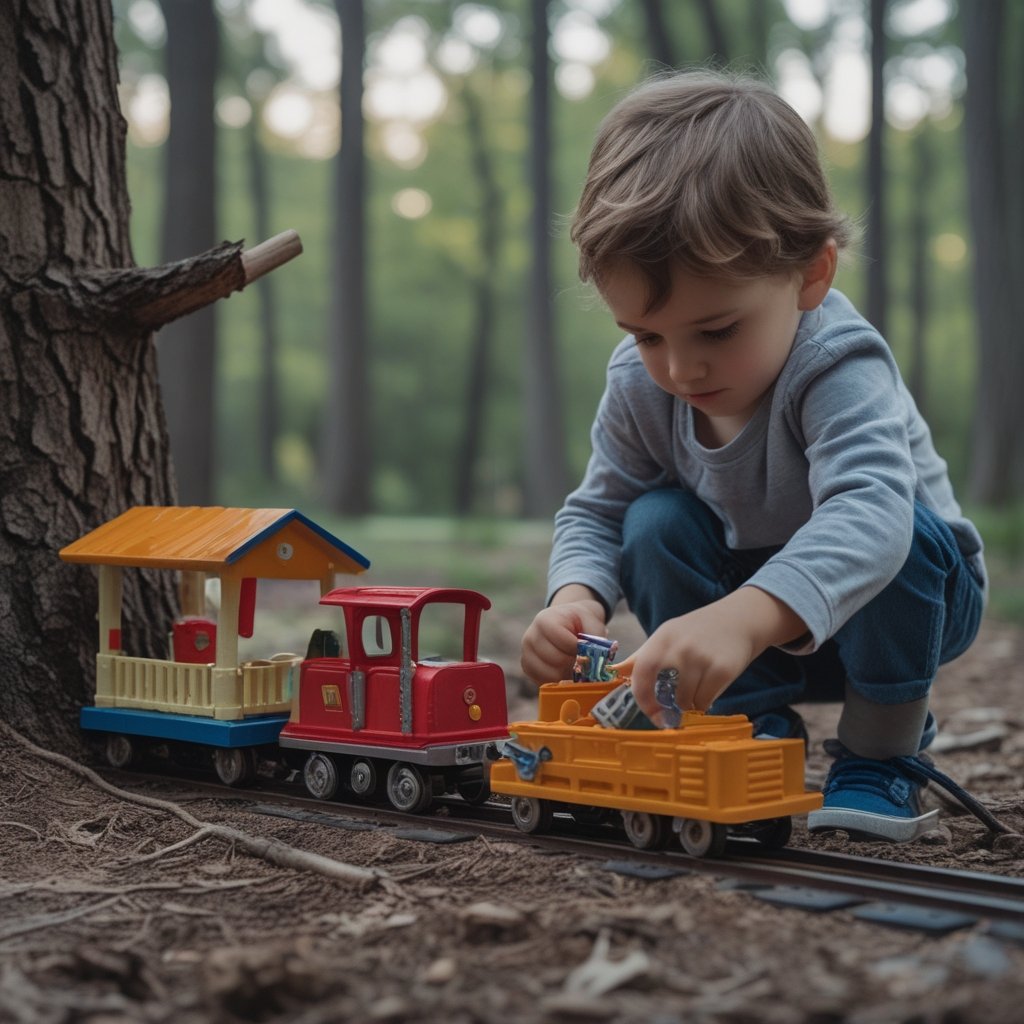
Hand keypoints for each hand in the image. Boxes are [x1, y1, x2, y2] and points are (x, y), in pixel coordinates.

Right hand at [521, 586, 605, 684]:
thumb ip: (595, 638)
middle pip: (557, 661)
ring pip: (550, 675)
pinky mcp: (527, 669)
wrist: (563, 621)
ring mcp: (526, 654)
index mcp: (544, 621)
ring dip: (567, 674)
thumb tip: (596, 661)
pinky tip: (565, 671)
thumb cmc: (578, 622)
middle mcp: (530, 637)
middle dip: (574, 663)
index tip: (586, 648)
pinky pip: (544, 683)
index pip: (564, 643)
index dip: (579, 649)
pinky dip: (558, 681)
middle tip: (582, 659)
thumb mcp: (591, 621)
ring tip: (574, 665)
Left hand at [624, 588, 806, 723]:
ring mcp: (702, 658)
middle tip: (670, 711)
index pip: (641, 671)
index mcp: (662, 638)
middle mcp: (680, 647)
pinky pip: (705, 700)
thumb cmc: (698, 631)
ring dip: (688, 704)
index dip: (641, 696)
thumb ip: (643, 656)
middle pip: (663, 690)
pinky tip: (708, 691)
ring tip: (694, 693)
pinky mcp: (722, 669)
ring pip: (686, 699)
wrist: (739, 619)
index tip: (648, 711)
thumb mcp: (667, 635)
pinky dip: (704, 703)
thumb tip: (615, 673)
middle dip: (665, 707)